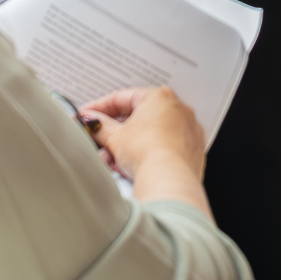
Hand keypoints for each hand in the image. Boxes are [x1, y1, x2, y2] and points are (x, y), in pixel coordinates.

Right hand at [79, 86, 212, 216]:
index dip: (99, 108)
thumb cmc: (148, 154)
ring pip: (150, 134)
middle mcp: (178, 110)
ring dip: (129, 145)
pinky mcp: (192, 151)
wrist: (170, 182)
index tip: (88, 116)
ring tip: (113, 159)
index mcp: (160, 97)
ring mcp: (188, 131)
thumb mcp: (114, 137)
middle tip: (100, 138)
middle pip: (137, 117)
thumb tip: (91, 121)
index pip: (121, 98)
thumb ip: (99, 125)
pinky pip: (164, 147)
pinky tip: (133, 165)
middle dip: (116, 131)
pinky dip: (147, 153)